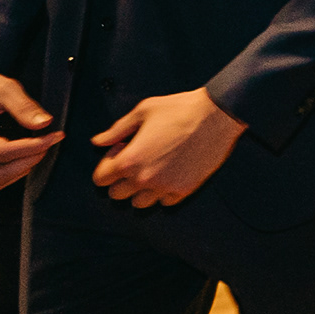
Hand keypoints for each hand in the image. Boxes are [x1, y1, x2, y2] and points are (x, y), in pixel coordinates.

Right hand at [0, 62, 60, 194]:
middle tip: (47, 144)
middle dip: (29, 161)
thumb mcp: (3, 88)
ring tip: (35, 153)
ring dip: (18, 173)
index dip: (33, 147)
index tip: (55, 137)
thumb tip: (45, 124)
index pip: (3, 153)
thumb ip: (24, 107)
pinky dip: (5, 179)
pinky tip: (19, 162)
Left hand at [91, 87, 244, 207]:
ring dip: (141, 190)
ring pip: (139, 204)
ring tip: (152, 169)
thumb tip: (98, 141)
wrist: (216, 116)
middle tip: (136, 160)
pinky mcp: (184, 190)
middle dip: (120, 179)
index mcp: (130, 160)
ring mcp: (165, 187)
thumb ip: (116, 130)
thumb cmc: (180, 109)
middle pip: (116, 195)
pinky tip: (169, 172)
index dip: (107, 163)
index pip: (100, 179)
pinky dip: (163, 192)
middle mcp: (145, 179)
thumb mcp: (143, 111)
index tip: (120, 151)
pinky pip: (164, 202)